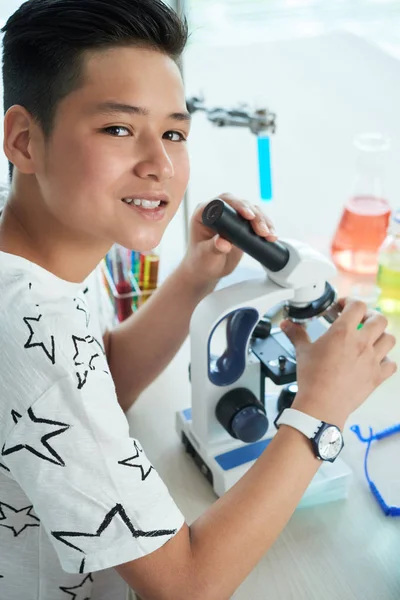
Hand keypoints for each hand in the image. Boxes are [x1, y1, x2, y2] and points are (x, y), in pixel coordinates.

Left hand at [181, 193, 276, 288]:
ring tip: (270, 236)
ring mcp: (232, 218)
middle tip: (263, 231)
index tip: (248, 216)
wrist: (208, 270)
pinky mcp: (242, 225)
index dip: (237, 205)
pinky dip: (266, 227)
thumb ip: (213, 248)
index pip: (222, 201)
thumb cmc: (201, 261)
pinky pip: (257, 221)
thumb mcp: (206, 255)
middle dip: (255, 216)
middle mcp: (218, 212)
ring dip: (264, 221)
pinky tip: (272, 236)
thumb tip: (224, 243)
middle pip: (241, 204)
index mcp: (204, 213)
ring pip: (252, 211)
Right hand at [281, 299, 396, 427]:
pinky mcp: (376, 376)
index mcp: (343, 332)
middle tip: (360, 321)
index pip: (358, 306)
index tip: (343, 307)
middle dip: (370, 317)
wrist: (321, 405)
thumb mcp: (302, 351)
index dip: (351, 302)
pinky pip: (391, 364)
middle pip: (379, 319)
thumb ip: (296, 334)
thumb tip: (287, 324)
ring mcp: (372, 360)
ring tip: (371, 339)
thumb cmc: (312, 379)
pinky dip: (386, 360)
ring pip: (390, 339)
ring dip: (381, 336)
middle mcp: (361, 343)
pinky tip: (375, 361)